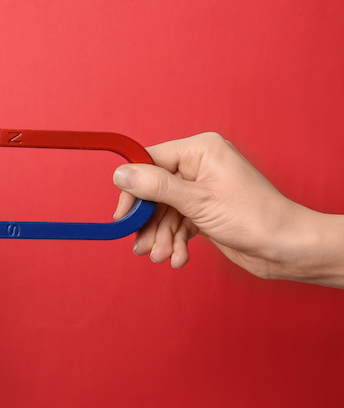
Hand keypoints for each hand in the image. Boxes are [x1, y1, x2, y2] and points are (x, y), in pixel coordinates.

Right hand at [112, 132, 343, 286]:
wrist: (286, 249)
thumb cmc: (253, 218)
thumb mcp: (197, 202)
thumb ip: (155, 187)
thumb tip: (120, 173)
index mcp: (200, 150)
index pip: (150, 161)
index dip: (133, 188)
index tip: (122, 214)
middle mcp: (200, 166)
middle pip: (154, 191)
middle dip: (149, 223)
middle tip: (142, 247)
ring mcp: (202, 189)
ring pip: (164, 212)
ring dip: (161, 237)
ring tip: (163, 257)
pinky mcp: (205, 211)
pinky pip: (178, 223)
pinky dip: (175, 242)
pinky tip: (178, 257)